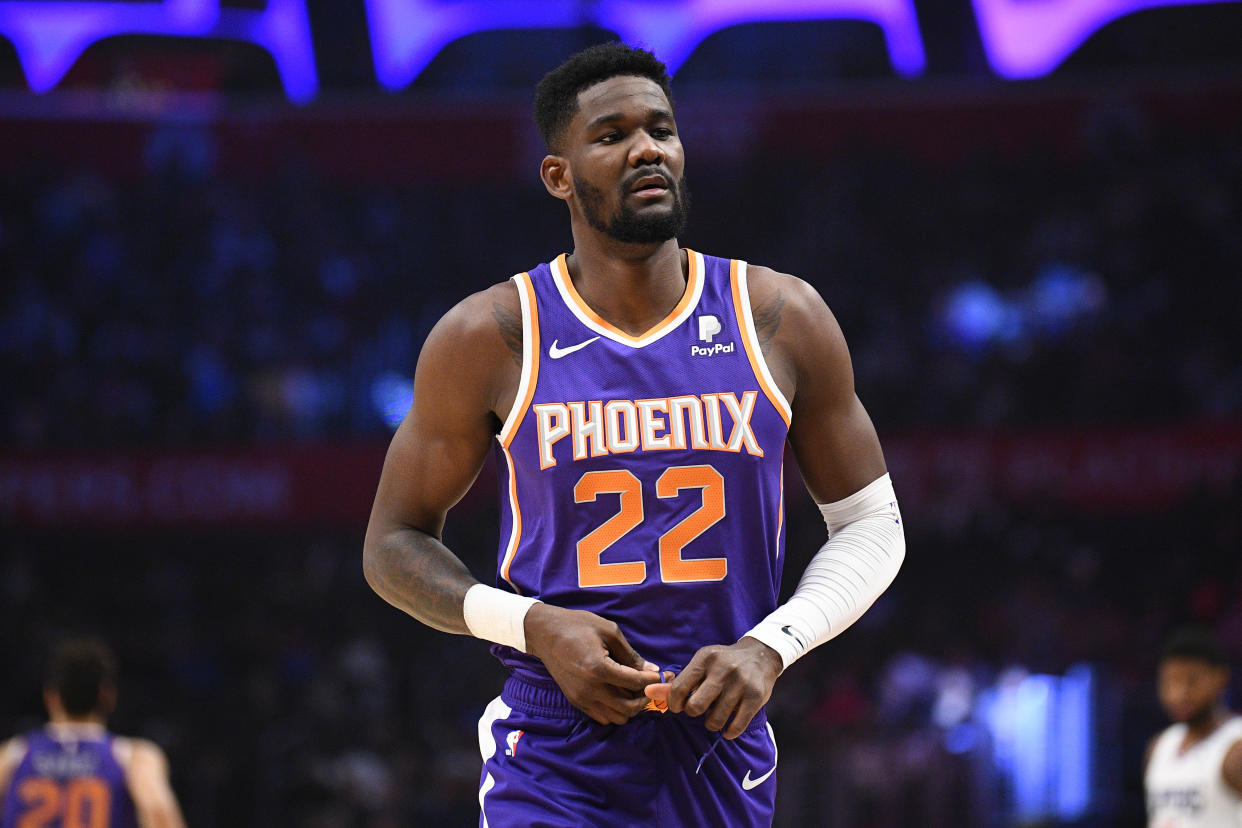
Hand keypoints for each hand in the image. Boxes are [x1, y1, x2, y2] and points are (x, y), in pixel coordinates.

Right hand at [524, 603, 662, 725]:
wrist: (545, 633)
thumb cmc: (578, 626)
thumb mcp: (609, 631)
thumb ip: (631, 654)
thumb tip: (653, 670)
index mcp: (598, 668)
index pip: (635, 683)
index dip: (652, 680)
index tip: (660, 674)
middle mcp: (589, 689)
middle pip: (629, 708)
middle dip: (644, 698)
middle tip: (648, 685)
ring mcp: (581, 698)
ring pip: (617, 718)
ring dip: (630, 706)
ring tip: (633, 689)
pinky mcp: (576, 701)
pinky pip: (603, 717)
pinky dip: (615, 710)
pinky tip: (617, 692)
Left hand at [645, 637, 781, 738]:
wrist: (761, 655)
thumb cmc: (722, 663)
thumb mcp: (700, 665)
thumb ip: (675, 682)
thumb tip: (646, 692)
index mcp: (705, 659)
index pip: (679, 689)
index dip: (674, 704)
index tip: (679, 706)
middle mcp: (723, 669)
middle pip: (695, 707)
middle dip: (693, 713)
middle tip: (699, 709)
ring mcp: (740, 683)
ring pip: (715, 719)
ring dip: (712, 724)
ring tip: (715, 716)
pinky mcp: (755, 697)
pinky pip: (736, 726)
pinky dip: (729, 732)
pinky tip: (728, 727)